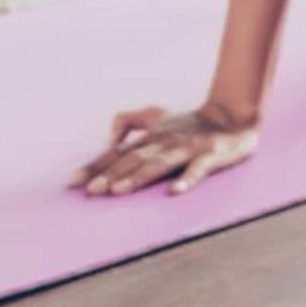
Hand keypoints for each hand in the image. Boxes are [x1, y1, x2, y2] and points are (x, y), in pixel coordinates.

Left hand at [75, 103, 259, 196]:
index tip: (73, 182)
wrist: (232, 115)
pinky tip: (175, 191)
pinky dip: (186, 179)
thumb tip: (109, 140)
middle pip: (134, 159)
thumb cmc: (190, 123)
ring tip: (118, 191)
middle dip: (111, 174)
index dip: (95, 166)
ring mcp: (187, 149)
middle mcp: (165, 141)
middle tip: (92, 191)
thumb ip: (129, 122)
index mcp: (151, 135)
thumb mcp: (156, 116)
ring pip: (159, 164)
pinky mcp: (210, 157)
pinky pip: (198, 169)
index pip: (117, 152)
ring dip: (138, 177)